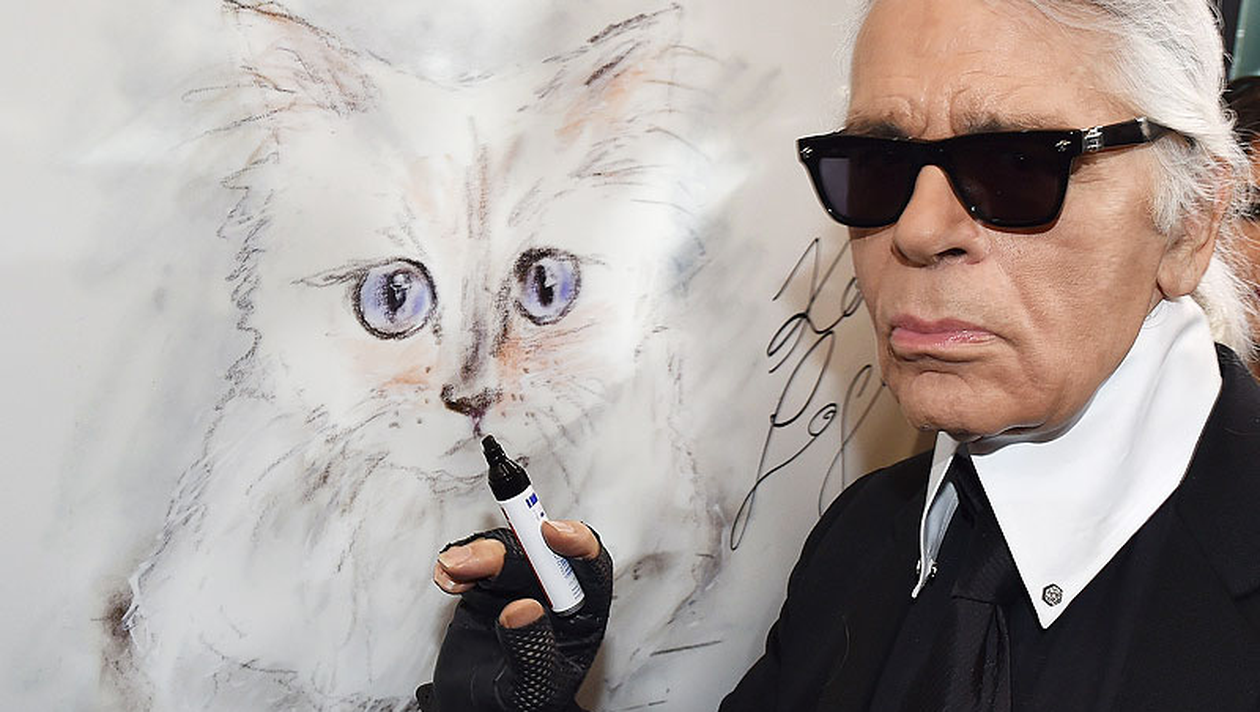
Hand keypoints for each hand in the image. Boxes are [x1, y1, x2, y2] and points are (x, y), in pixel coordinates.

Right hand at [417, 521, 612, 711]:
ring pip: (505, 552)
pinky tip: (447, 577)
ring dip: (478, 555)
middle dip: (508, 551)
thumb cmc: (523, 702)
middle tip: (476, 559)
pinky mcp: (487, 587)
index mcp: (584, 614)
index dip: (577, 544)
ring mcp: (519, 586)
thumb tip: (523, 610)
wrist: (479, 710)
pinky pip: (473, 564)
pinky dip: (457, 566)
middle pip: (539, 554)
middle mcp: (554, 593)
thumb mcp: (534, 687)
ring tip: (453, 570)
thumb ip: (532, 651)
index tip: (551, 532)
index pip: (591, 570)